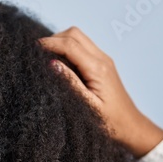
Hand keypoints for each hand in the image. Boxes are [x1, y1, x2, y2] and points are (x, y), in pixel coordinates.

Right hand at [37, 27, 162, 157]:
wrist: (131, 127)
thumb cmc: (111, 123)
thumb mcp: (87, 106)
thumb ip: (70, 84)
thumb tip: (52, 64)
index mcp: (98, 69)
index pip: (69, 45)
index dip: (48, 44)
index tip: (31, 49)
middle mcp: (102, 60)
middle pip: (74, 34)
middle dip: (53, 39)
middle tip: (36, 52)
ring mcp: (104, 60)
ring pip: (78, 38)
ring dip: (61, 42)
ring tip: (45, 57)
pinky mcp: (102, 65)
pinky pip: (83, 48)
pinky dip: (68, 49)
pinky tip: (59, 63)